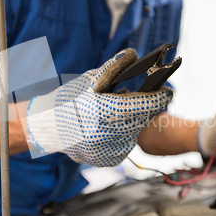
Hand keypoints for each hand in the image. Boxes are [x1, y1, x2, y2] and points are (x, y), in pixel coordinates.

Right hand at [26, 49, 173, 166]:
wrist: (47, 128)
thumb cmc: (67, 100)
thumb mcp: (88, 80)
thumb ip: (113, 68)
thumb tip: (134, 55)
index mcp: (99, 113)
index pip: (139, 106)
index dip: (157, 99)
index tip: (167, 92)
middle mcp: (103, 137)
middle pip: (140, 120)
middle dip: (147, 108)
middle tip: (148, 97)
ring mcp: (105, 152)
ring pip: (134, 133)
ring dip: (135, 120)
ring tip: (122, 109)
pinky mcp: (107, 160)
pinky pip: (126, 143)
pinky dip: (124, 133)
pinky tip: (114, 125)